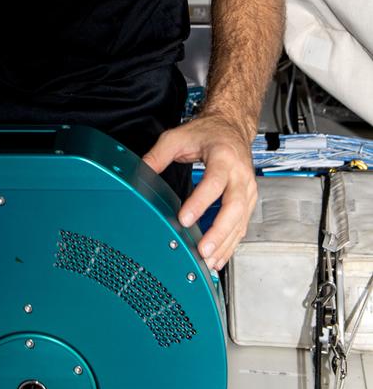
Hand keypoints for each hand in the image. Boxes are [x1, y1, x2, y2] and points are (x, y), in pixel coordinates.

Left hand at [142, 115, 256, 270]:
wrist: (231, 127)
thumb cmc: (208, 133)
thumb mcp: (178, 137)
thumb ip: (158, 155)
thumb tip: (140, 173)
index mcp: (224, 157)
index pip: (214, 182)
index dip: (200, 202)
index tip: (184, 218)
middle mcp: (240, 174)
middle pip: (234, 207)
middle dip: (219, 231)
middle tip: (203, 249)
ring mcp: (247, 189)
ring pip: (240, 221)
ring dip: (225, 243)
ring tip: (208, 261)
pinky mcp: (248, 200)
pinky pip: (241, 225)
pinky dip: (230, 243)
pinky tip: (218, 257)